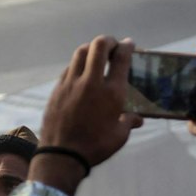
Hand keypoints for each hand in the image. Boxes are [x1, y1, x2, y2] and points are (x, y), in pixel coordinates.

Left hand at [36, 37, 142, 180]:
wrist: (62, 154)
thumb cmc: (96, 147)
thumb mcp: (119, 136)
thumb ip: (129, 122)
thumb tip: (137, 119)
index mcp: (112, 92)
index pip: (121, 58)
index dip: (126, 46)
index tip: (129, 44)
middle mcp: (91, 82)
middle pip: (98, 46)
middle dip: (108, 40)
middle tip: (112, 45)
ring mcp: (71, 82)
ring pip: (80, 53)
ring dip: (91, 48)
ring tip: (97, 53)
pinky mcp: (57, 88)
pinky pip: (69, 67)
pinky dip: (78, 63)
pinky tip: (82, 71)